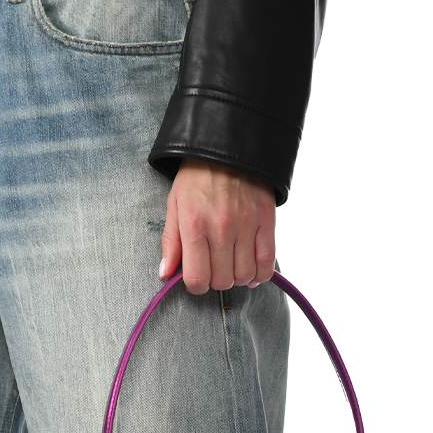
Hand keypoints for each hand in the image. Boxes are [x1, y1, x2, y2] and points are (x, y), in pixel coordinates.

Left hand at [160, 158, 275, 294]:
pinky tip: (251, 271)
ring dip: (237, 278)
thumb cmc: (196, 178)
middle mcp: (221, 228)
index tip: (197, 279)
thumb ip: (170, 242)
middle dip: (215, 281)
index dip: (195, 286)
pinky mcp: (266, 220)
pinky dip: (260, 274)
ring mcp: (246, 225)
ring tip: (231, 266)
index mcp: (195, 225)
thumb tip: (165, 274)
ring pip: (244, 275)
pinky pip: (267, 262)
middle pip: (222, 281)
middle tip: (213, 268)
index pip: (197, 278)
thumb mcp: (174, 205)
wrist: (226, 146)